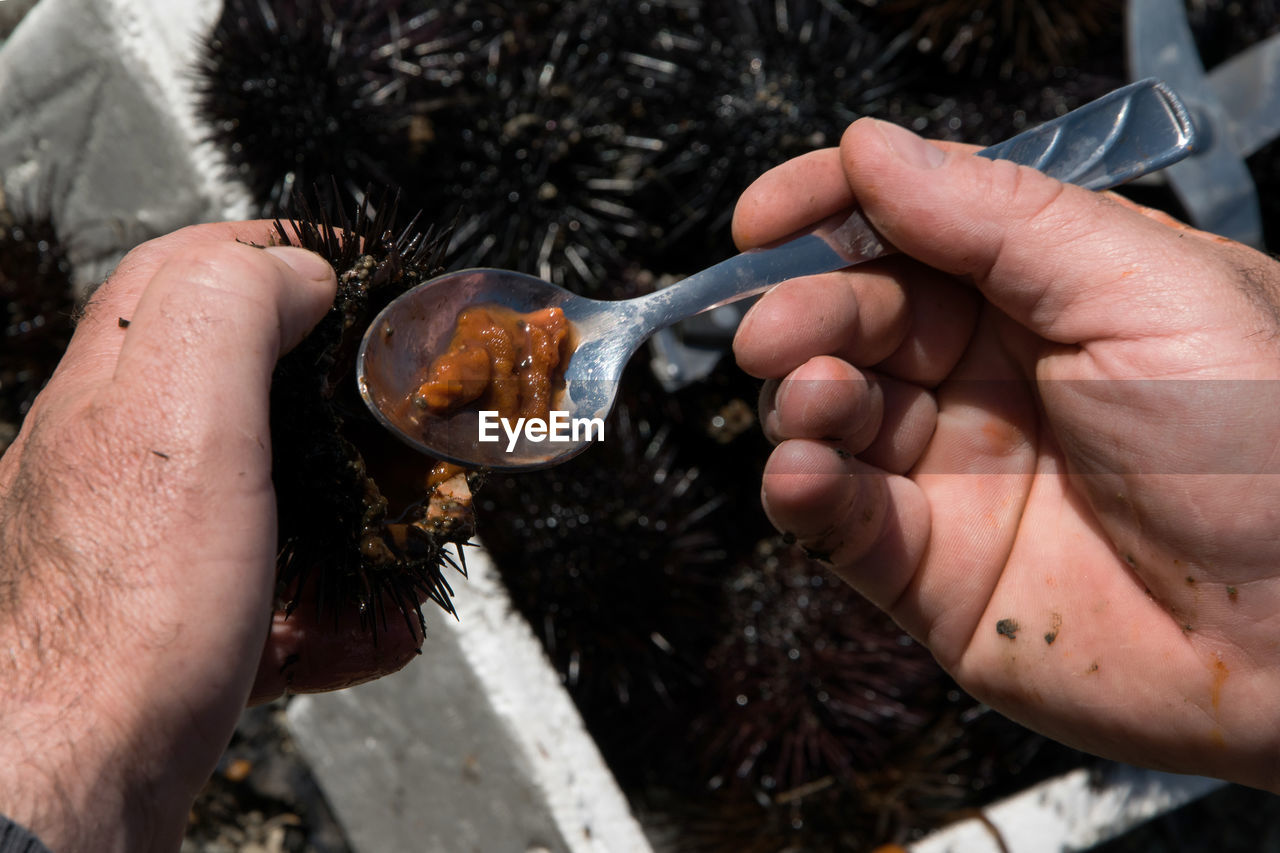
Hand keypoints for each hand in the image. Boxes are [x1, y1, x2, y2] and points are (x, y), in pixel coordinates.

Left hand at [0, 223, 420, 851]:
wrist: (71, 778)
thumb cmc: (123, 615)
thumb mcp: (181, 418)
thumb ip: (230, 311)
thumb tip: (296, 271)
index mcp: (118, 388)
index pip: (187, 269)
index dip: (277, 251)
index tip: (353, 265)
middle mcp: (116, 457)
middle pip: (235, 380)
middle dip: (328, 388)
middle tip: (390, 403)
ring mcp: (143, 546)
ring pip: (263, 496)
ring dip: (344, 509)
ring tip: (399, 532)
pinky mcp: (169, 628)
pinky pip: (267, 598)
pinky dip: (330, 611)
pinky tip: (369, 634)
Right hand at [732, 118, 1279, 791]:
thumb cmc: (1269, 450)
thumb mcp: (1149, 293)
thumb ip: (1002, 220)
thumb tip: (873, 150)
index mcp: (1047, 290)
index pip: (911, 225)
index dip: (829, 210)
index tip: (764, 217)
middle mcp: (988, 375)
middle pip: (855, 316)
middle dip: (805, 311)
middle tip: (778, 331)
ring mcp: (952, 471)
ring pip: (829, 414)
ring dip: (798, 399)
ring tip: (810, 399)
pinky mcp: (927, 568)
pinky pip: (838, 518)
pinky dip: (802, 490)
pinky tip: (802, 474)